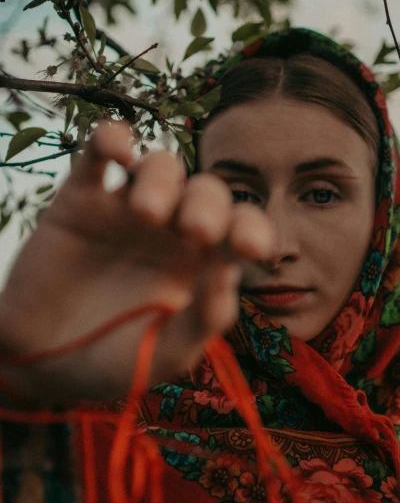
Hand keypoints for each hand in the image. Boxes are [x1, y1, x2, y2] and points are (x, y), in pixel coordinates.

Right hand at [0, 119, 275, 405]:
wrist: (43, 363)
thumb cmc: (116, 360)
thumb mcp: (168, 353)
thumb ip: (204, 317)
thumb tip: (232, 272)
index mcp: (203, 261)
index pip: (242, 229)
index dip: (254, 229)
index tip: (252, 248)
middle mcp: (172, 229)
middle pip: (206, 191)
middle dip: (209, 205)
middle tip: (198, 233)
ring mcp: (127, 209)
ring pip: (160, 166)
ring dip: (163, 179)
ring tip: (147, 214)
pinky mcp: (81, 199)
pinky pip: (99, 153)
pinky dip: (110, 139)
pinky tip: (119, 152)